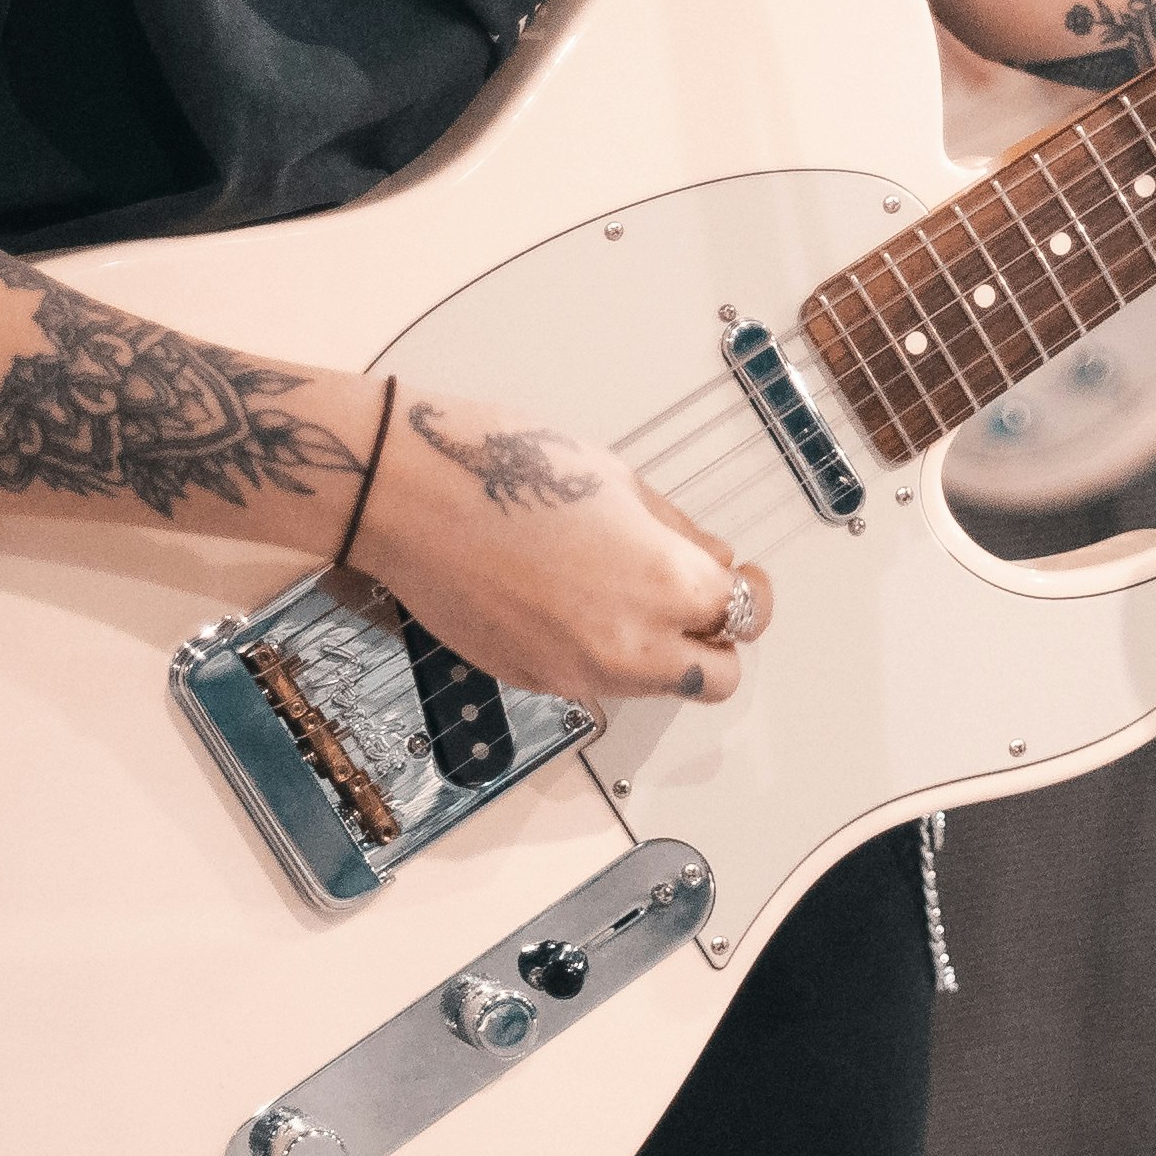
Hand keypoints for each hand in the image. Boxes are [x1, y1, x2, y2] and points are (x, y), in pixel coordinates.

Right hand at [350, 391, 759, 706]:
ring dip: (661, 652)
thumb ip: (677, 534)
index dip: (746, 588)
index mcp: (663, 586)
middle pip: (715, 678)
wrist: (409, 496)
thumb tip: (711, 561)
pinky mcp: (533, 680)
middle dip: (716, 641)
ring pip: (654, 686)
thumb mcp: (620, 480)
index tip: (741, 574)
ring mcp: (577, 672)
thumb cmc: (504, 469)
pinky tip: (574, 601)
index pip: (741, 614)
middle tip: (698, 601)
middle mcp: (628, 646)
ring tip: (625, 592)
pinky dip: (602, 653)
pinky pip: (594, 681)